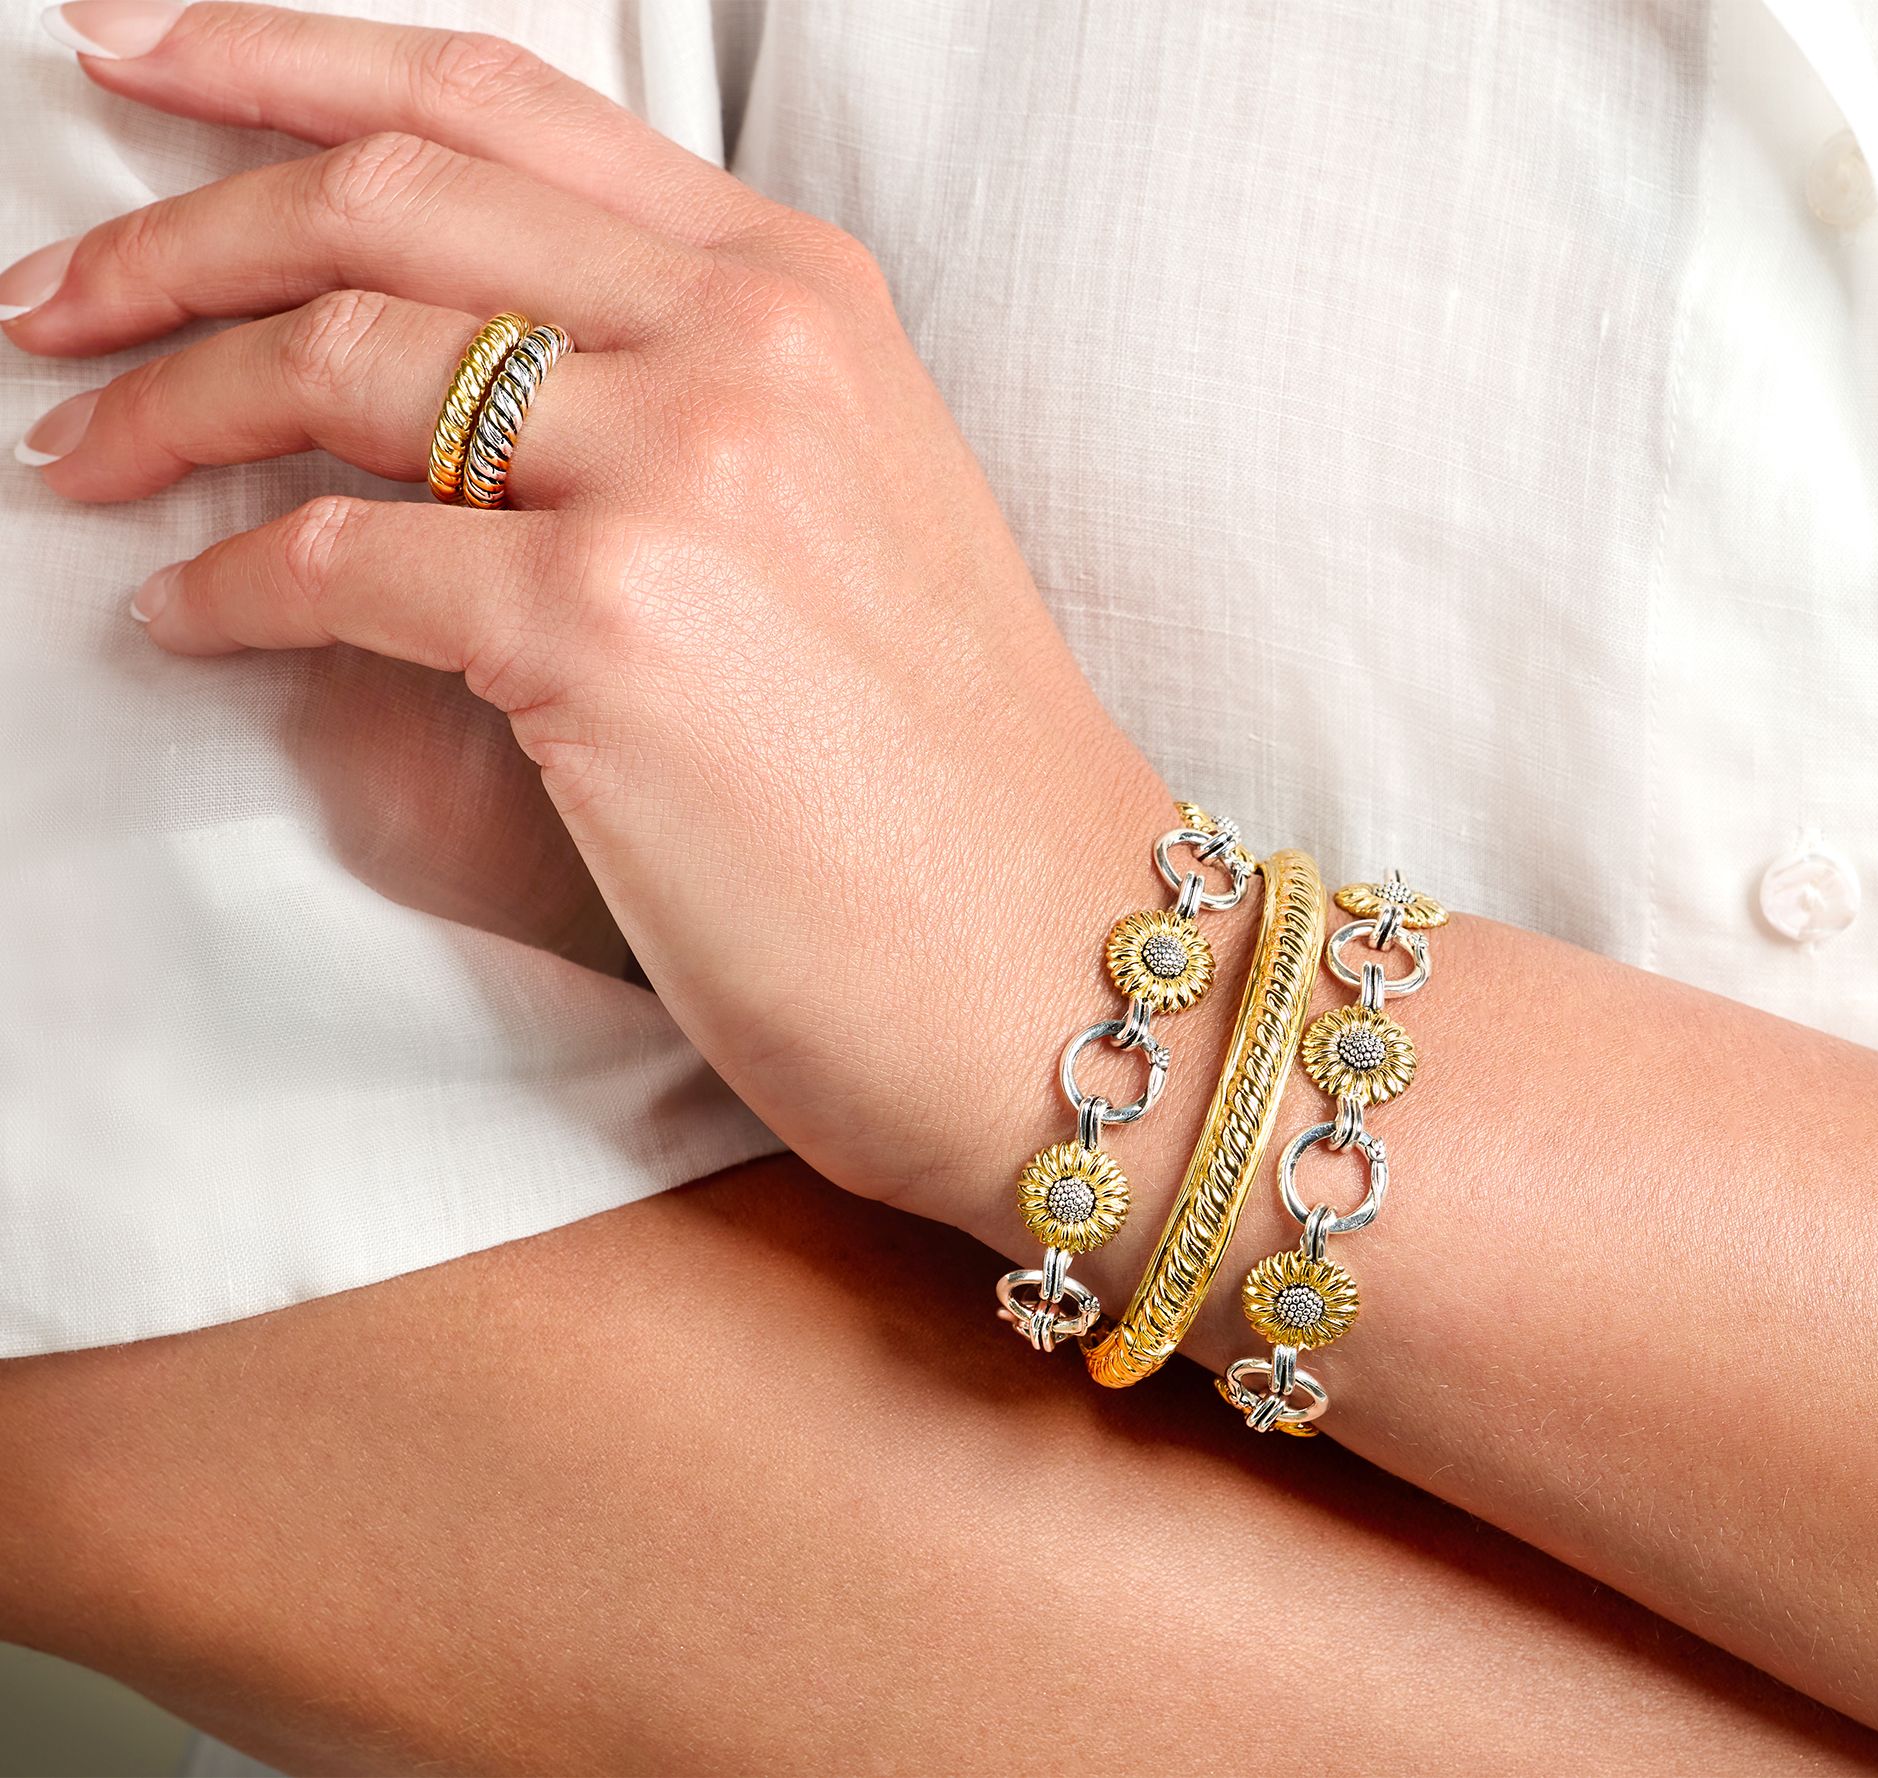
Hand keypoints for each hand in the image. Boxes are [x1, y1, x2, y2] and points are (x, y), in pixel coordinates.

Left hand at [10, 2, 1221, 1239]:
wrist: (1052, 956)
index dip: (278, 57)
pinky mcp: (611, 632)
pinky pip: (334, 563)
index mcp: (804, 295)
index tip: (132, 55)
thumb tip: (446, 381)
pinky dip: (222, 586)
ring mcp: (685, 479)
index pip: (498, 103)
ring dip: (159, 407)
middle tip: (55, 305)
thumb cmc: (946, 774)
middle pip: (381, 201)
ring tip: (80, 459)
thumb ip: (678, 398)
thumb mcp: (850, 511)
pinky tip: (184, 617)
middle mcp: (749, 346)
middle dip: (171, 236)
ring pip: (332, 363)